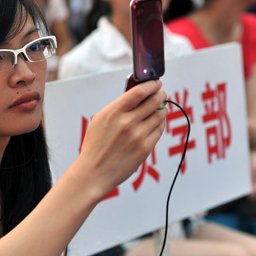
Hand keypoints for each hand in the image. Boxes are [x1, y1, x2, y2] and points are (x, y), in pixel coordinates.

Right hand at [75, 80, 166, 200]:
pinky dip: (159, 124)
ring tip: (159, 109)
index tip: (156, 83)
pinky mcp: (145, 148)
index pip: (140, 91)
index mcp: (113, 112)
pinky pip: (159, 130)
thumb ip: (118, 106)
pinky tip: (154, 123)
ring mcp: (138, 136)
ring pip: (160, 115)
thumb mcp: (100, 120)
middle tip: (161, 94)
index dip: (152, 84)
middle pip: (154, 100)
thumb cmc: (96, 144)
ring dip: (162, 109)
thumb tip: (137, 92)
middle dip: (161, 94)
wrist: (94, 172)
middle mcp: (127, 122)